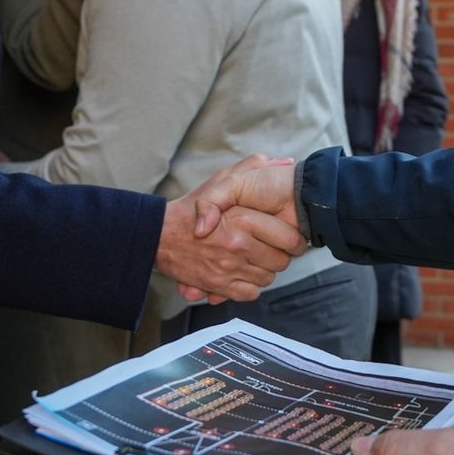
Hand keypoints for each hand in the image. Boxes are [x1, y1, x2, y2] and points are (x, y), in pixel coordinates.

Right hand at [158, 156, 302, 302]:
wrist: (159, 234)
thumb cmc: (190, 206)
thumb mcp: (221, 179)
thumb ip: (252, 167)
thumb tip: (284, 162)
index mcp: (243, 219)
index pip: (288, 238)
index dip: (294, 240)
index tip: (291, 238)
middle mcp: (238, 245)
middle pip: (281, 261)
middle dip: (280, 256)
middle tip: (272, 248)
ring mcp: (229, 268)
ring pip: (267, 278)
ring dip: (264, 270)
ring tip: (255, 259)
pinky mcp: (219, 286)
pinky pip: (250, 293)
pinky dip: (250, 286)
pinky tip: (244, 273)